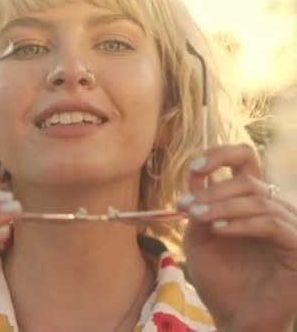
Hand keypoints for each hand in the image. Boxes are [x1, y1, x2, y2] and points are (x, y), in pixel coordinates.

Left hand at [179, 144, 296, 330]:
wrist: (235, 317)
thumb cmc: (219, 280)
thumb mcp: (199, 238)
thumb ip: (198, 208)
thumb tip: (196, 176)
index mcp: (250, 201)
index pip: (245, 161)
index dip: (221, 155)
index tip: (194, 167)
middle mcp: (274, 208)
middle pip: (248, 180)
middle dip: (212, 191)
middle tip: (185, 206)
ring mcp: (289, 226)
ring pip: (258, 200)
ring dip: (221, 206)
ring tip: (195, 217)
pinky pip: (272, 224)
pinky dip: (242, 223)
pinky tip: (219, 230)